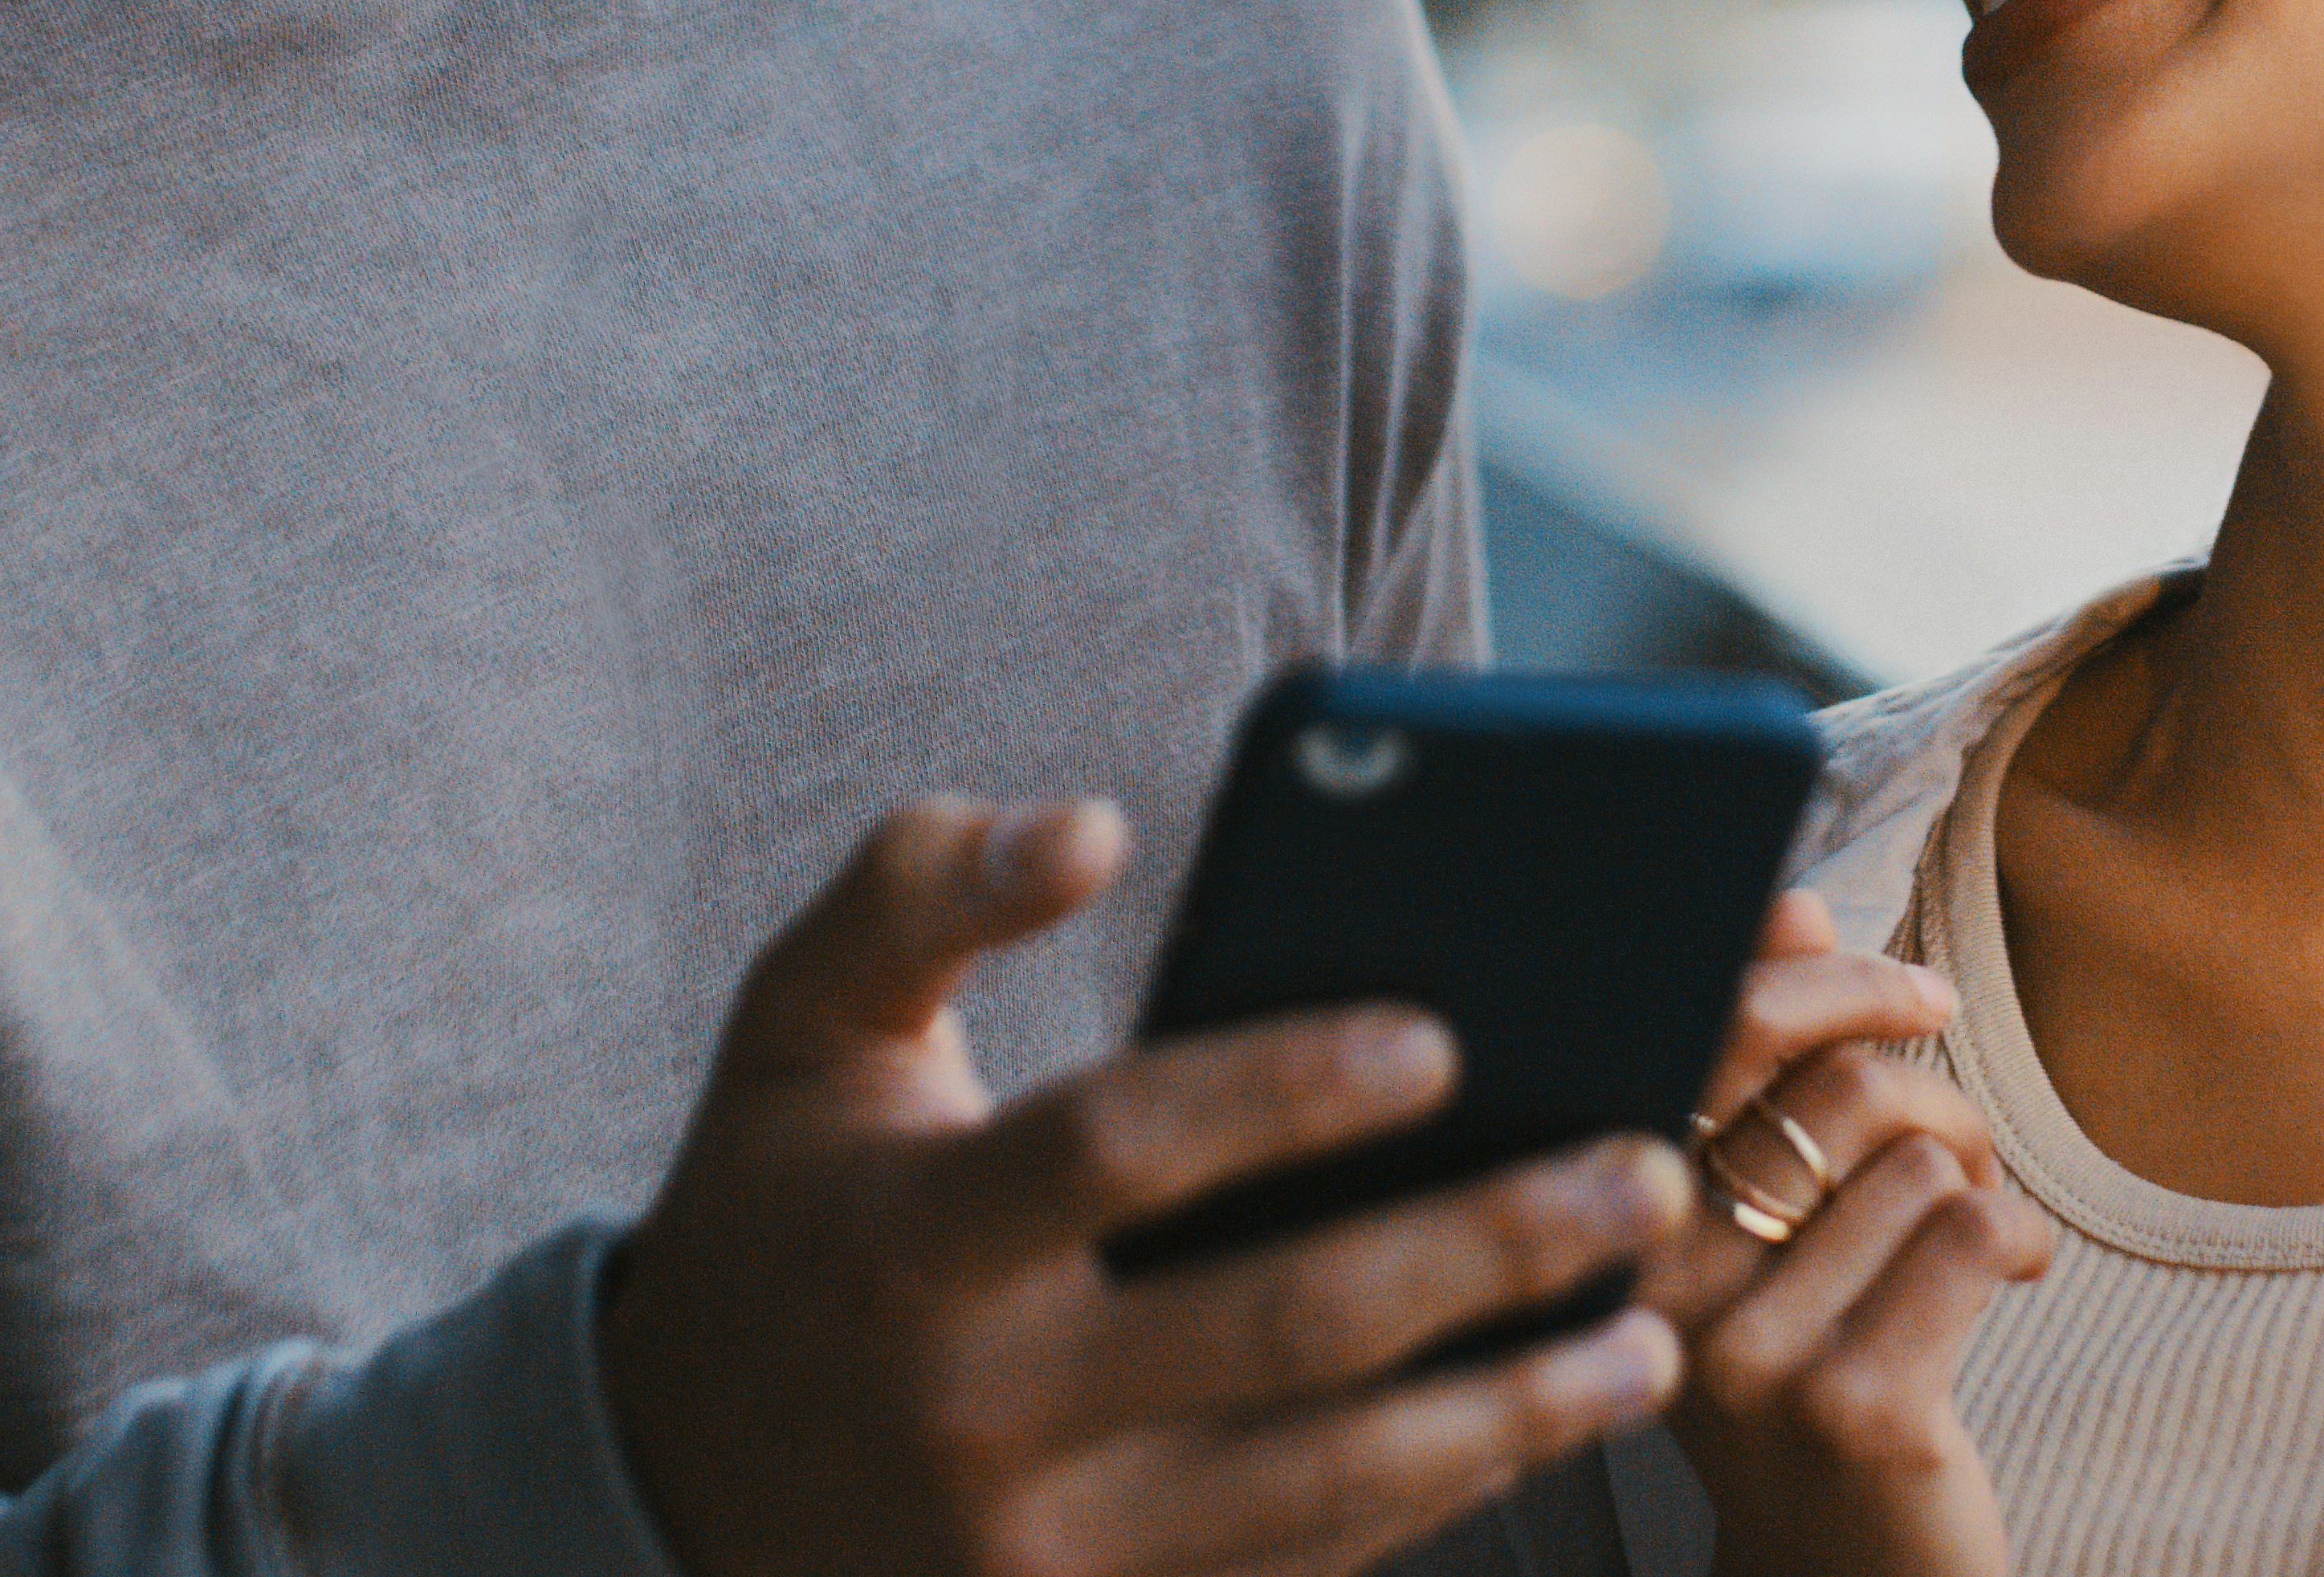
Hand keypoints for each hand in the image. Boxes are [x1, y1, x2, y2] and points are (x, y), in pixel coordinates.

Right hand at [601, 797, 1694, 1576]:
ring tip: (1651, 1333)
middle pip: (1272, 1329)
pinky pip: (1299, 1572)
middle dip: (1482, 1252)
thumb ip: (914, 891)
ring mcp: (1042, 1551)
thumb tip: (1084, 822)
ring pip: (1321, 1488)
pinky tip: (1547, 1425)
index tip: (1444, 1035)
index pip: (1120, 1148)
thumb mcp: (798, 1029)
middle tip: (1645, 1170)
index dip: (1279, 1093)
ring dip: (1509, 1414)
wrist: (672, 1482)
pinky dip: (1437, 1505)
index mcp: (914, 1238)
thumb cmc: (786, 1207)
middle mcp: (979, 1411)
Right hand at [1647, 893, 2051, 1576]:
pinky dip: (2020, 1239)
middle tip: (1959, 1152)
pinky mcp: (1856, 1404)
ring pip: (1919, 1162)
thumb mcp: (1759, 1233)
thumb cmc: (1806, 1379)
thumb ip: (1762, 1081)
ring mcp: (1754, 1355)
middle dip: (1932, 1095)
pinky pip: (1974, 1233)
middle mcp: (1667, 1289)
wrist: (1845, 1575)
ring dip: (1981, 1180)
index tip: (1902, 984)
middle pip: (1836, 1091)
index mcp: (1627, 1224)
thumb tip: (1792, 907)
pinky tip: (2011, 1279)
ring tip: (1972, 1240)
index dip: (1821, 980)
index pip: (1713, 1037)